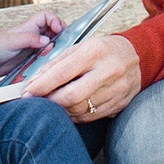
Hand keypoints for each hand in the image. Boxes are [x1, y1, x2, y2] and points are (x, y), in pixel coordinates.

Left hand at [0, 9, 62, 76]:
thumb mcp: (10, 41)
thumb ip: (29, 39)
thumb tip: (46, 40)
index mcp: (28, 27)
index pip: (46, 16)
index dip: (55, 21)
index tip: (59, 31)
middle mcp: (31, 36)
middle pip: (52, 30)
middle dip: (60, 36)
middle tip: (62, 45)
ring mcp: (31, 47)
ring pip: (50, 44)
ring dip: (55, 49)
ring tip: (54, 55)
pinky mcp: (30, 59)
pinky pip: (44, 57)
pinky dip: (48, 59)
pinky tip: (47, 64)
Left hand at [24, 33, 140, 123]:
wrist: (136, 55)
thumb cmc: (104, 50)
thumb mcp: (80, 47)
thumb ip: (57, 63)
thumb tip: (35, 81)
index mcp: (96, 51)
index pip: (63, 72)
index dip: (41, 85)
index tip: (28, 93)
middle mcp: (109, 70)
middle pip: (72, 96)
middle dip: (50, 101)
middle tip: (37, 102)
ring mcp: (117, 89)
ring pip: (81, 109)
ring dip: (62, 110)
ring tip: (53, 104)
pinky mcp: (120, 103)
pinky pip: (92, 116)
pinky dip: (76, 115)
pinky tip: (69, 109)